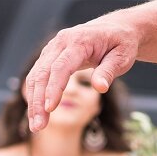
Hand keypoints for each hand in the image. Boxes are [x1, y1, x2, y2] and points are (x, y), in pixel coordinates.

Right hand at [25, 17, 140, 130]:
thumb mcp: (122, 57)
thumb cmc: (122, 43)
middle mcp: (61, 42)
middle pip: (43, 73)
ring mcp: (53, 47)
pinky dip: (35, 94)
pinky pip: (38, 75)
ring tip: (36, 126)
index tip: (49, 109)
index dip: (54, 88)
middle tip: (38, 127)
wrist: (117, 28)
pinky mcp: (50, 55)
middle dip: (38, 101)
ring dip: (34, 101)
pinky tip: (36, 113)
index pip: (61, 66)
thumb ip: (109, 71)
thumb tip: (100, 88)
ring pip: (36, 75)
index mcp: (79, 40)